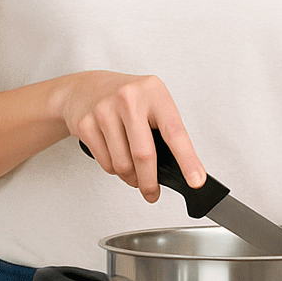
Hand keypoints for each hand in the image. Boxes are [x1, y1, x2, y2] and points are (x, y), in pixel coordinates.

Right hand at [54, 70, 202, 202]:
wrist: (86, 88)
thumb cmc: (127, 99)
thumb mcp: (152, 101)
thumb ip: (165, 128)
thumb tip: (179, 167)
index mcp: (154, 92)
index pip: (175, 132)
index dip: (187, 159)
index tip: (196, 179)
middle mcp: (129, 98)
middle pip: (144, 155)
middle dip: (150, 182)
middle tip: (152, 193)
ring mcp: (105, 110)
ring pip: (123, 164)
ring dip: (131, 177)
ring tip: (133, 172)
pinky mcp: (86, 124)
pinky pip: (105, 163)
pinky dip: (114, 169)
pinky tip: (116, 158)